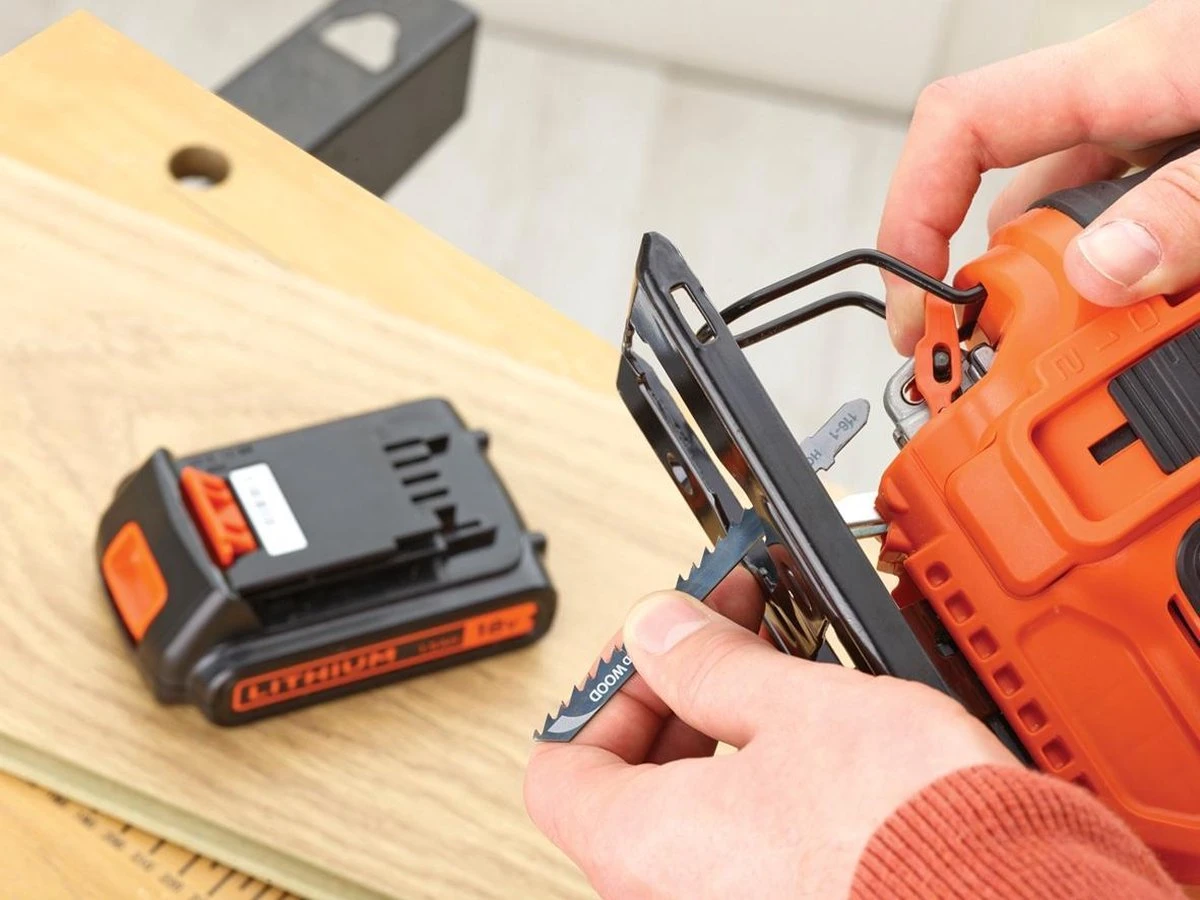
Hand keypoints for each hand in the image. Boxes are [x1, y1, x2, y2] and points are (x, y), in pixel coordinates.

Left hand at [524, 581, 1016, 897]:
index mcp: (642, 847)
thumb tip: (661, 630)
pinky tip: (813, 731)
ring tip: (779, 667)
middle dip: (674, 692)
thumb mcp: (797, 707)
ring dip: (722, 727)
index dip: (602, 690)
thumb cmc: (909, 835)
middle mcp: (671, 892)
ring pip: (690, 809)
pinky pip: (744, 840)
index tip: (656, 645)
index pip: (561, 764)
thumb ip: (709, 662)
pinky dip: (762, 778)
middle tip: (724, 634)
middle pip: (624, 783)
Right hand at [879, 0, 1199, 353]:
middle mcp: (1127, 104)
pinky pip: (1130, 235)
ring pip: (1073, 230)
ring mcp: (1159, 139)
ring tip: (1105, 347)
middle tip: (1023, 363)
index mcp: (1125, 71)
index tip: (914, 307)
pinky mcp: (1183, 173)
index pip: (960, 126)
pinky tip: (1151, 312)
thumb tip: (1098, 271)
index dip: (910, 214)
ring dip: (1076, 297)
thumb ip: (1184, 203)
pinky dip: (1127, 286)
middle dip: (1008, 288)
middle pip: (1012, 201)